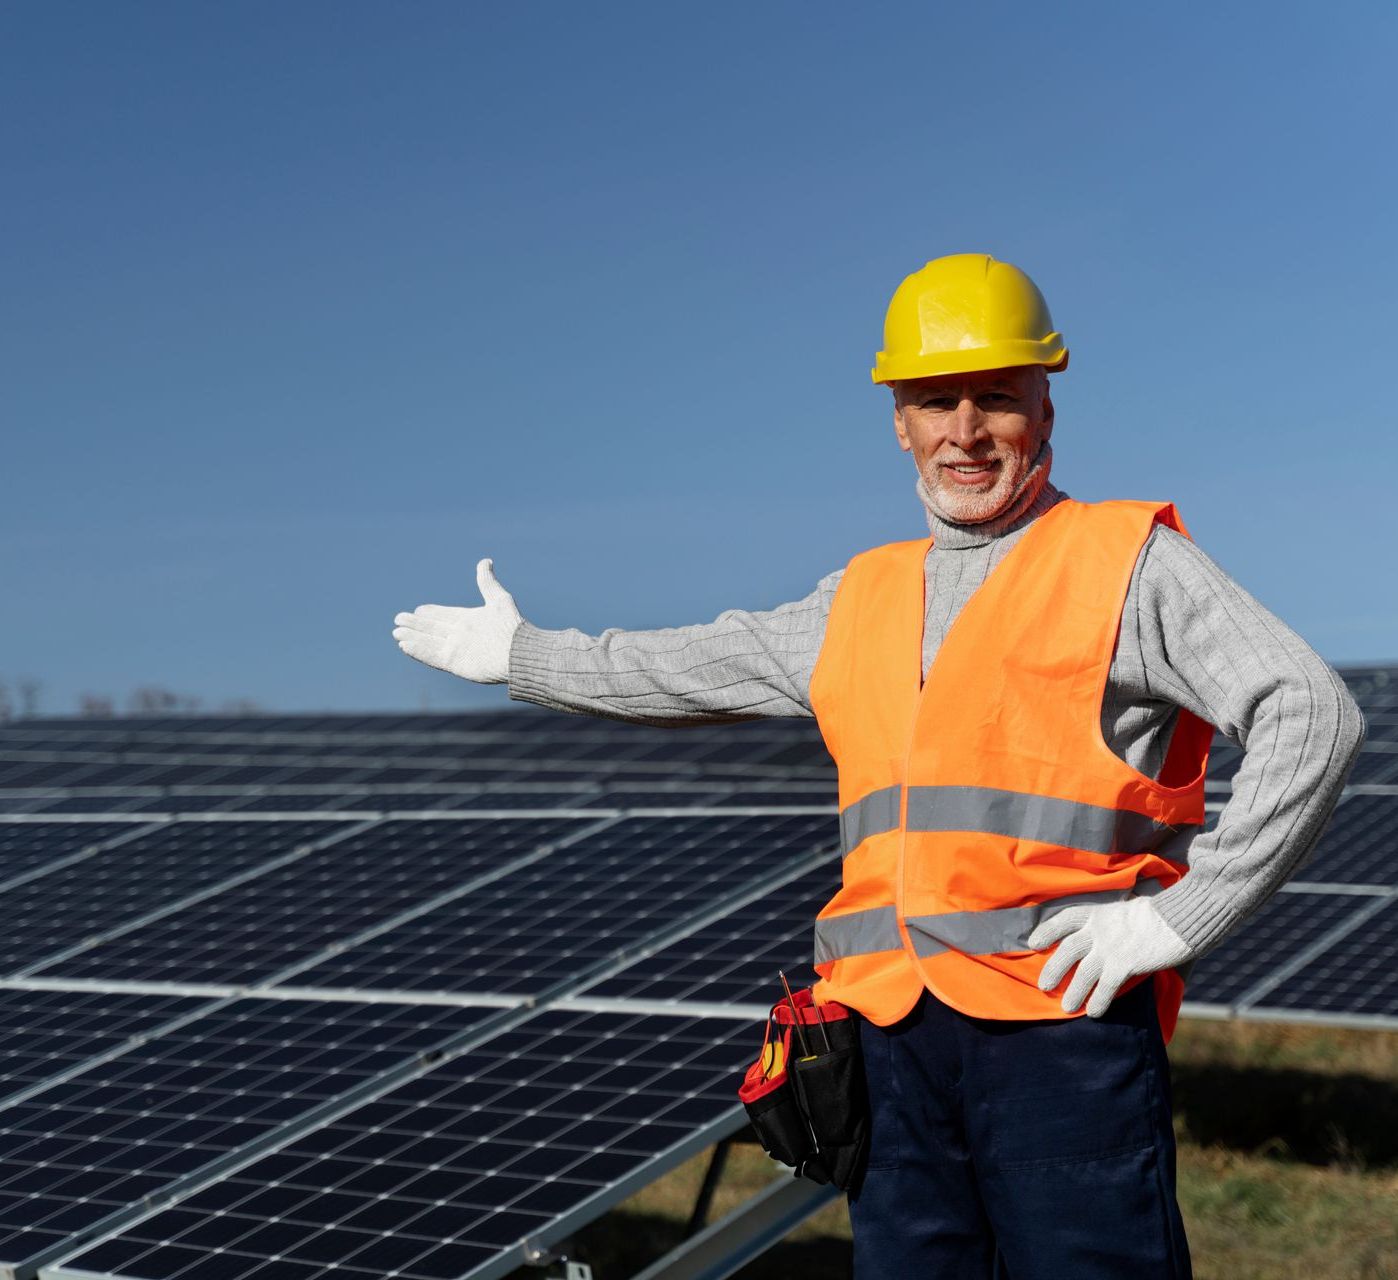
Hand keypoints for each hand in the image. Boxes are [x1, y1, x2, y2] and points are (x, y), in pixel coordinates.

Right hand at [393, 558, 523, 684]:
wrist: (518, 653)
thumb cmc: (511, 626)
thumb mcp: (498, 599)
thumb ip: (487, 582)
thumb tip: (485, 561)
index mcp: (469, 620)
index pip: (444, 615)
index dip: (430, 612)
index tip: (418, 609)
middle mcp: (460, 635)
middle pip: (432, 628)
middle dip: (416, 624)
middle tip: (398, 619)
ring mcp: (456, 649)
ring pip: (428, 641)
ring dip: (413, 636)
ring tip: (396, 632)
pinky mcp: (454, 663)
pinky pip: (431, 656)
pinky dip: (418, 650)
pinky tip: (404, 645)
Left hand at [1027, 896, 1193, 1018]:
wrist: (1180, 917)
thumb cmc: (1161, 912)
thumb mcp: (1130, 909)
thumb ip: (1117, 923)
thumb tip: (1118, 937)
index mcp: (1098, 911)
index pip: (1065, 919)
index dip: (1047, 930)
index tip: (1033, 942)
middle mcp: (1098, 928)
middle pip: (1067, 950)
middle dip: (1053, 969)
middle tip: (1043, 985)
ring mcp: (1109, 946)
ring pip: (1082, 973)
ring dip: (1074, 992)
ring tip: (1066, 1007)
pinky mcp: (1123, 963)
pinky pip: (1105, 986)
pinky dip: (1098, 1000)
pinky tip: (1094, 1012)